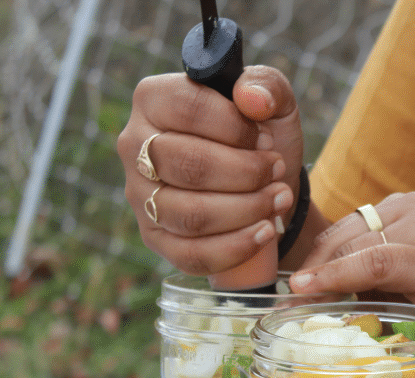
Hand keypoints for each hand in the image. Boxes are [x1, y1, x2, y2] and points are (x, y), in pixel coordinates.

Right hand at [116, 66, 303, 275]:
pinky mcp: (155, 238)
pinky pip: (191, 254)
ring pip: (190, 214)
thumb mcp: (273, 102)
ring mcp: (140, 196)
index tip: (266, 139)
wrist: (266, 188)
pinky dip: (235, 247)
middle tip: (278, 172)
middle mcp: (135, 146)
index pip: (188, 109)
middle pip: (188, 165)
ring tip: (279, 199)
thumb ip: (266, 85)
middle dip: (247, 173)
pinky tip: (264, 232)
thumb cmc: (261, 139)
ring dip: (247, 210)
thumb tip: (250, 98)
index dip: (236, 128)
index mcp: (154, 99)